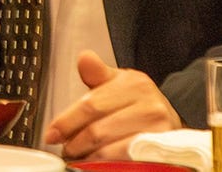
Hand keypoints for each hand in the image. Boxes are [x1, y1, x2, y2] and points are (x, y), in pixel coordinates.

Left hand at [44, 51, 181, 159]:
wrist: (170, 122)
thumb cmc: (138, 104)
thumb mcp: (118, 83)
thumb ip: (97, 73)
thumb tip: (84, 59)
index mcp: (135, 84)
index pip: (91, 104)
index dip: (67, 122)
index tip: (51, 134)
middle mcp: (150, 106)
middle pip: (98, 130)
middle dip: (76, 143)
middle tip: (65, 150)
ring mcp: (158, 132)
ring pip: (110, 150)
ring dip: (89, 157)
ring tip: (79, 158)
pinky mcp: (161, 153)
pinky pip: (126, 162)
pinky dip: (107, 164)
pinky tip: (98, 163)